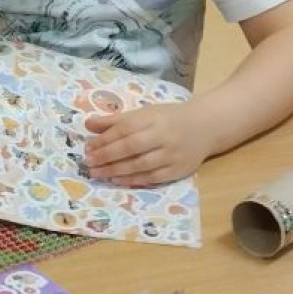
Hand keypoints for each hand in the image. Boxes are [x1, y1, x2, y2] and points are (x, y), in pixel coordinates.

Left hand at [83, 102, 211, 186]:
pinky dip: (132, 180)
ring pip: (140, 165)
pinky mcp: (177, 170)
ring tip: (97, 173)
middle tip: (89, 163)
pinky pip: (152, 178)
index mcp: (153, 118)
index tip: (88, 147)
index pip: (124, 129)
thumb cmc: (168, 118)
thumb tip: (88, 124)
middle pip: (131, 147)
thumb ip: (116, 120)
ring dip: (116, 170)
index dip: (104, 140)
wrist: (205, 127)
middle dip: (107, 156)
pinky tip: (116, 180)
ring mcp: (171, 155)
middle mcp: (163, 136)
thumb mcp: (144, 113)